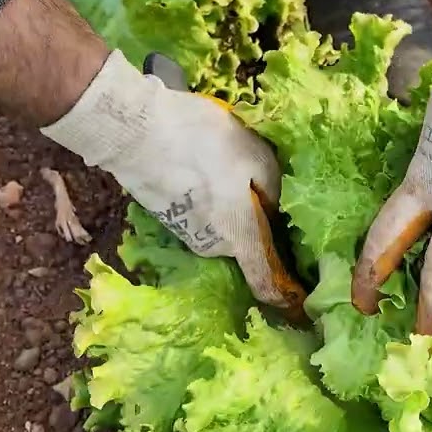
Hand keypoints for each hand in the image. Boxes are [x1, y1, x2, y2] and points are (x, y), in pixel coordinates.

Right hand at [41, 50, 305, 315]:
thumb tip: (272, 211)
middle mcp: (212, 246)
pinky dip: (204, 196)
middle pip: (242, 243)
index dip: (281, 293)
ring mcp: (184, 233)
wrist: (136, 132)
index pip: (264, 281)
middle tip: (257, 187)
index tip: (296, 300)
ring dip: (226, 206)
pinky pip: (197, 211)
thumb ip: (273, 192)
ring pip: (219, 224)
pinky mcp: (164, 215)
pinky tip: (200, 166)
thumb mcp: (258, 159)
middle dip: (252, 223)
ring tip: (224, 167)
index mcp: (240, 237)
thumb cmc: (206, 145)